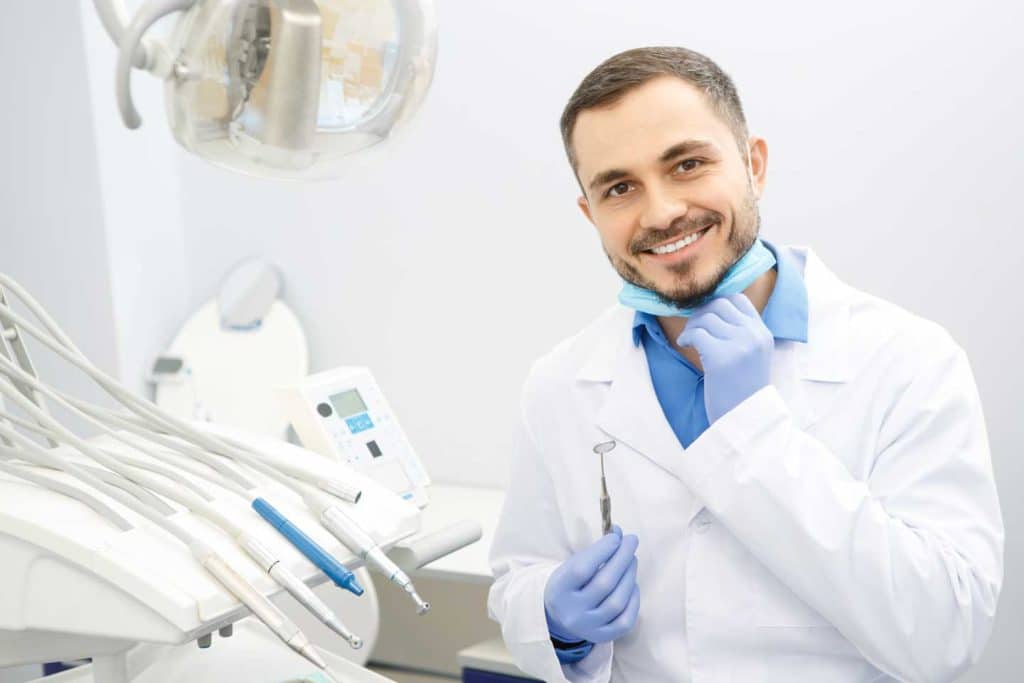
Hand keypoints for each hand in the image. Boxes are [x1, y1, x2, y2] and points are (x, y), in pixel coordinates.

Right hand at [544, 526, 640, 644]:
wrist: (559, 615)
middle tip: (631, 541)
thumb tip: (619, 534)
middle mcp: (572, 612)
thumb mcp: (572, 565)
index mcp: (559, 590)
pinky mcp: (603, 636)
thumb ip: (594, 552)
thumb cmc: (570, 583)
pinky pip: (626, 619)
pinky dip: (633, 599)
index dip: (602, 551)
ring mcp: (588, 627)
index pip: (582, 569)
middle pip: (604, 584)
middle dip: (622, 558)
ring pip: (617, 601)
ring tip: (632, 560)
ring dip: (630, 576)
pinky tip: (632, 585)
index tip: (616, 536)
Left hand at [676, 293, 773, 423]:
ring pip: (706, 317)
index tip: (706, 317)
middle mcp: (754, 335)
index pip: (738, 299)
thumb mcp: (752, 356)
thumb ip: (740, 334)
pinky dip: (686, 337)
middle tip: (693, 329)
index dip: (717, 303)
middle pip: (719, 304)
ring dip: (691, 326)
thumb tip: (710, 310)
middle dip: (700, 313)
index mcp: (763, 334)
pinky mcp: (721, 357)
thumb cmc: (742, 391)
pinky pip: (696, 333)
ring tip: (689, 340)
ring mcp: (739, 345)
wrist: (745, 420)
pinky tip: (684, 345)